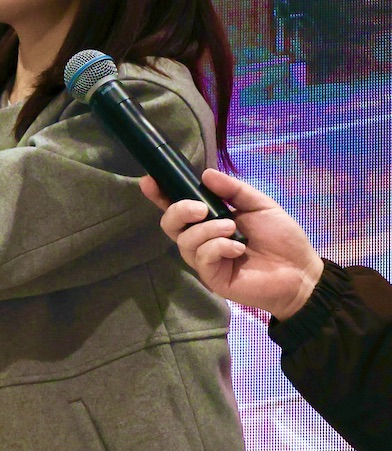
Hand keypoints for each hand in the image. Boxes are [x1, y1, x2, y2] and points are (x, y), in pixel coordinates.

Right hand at [141, 168, 323, 318]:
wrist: (300, 270)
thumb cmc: (281, 238)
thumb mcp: (260, 205)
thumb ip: (233, 190)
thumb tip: (205, 174)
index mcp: (211, 220)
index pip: (179, 207)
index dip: (161, 195)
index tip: (150, 181)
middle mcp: (203, 239)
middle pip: (170, 224)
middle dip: (179, 210)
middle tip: (201, 208)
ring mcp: (205, 260)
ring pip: (185, 240)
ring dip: (207, 230)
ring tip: (232, 230)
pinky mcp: (212, 276)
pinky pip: (201, 256)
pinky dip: (218, 247)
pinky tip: (238, 248)